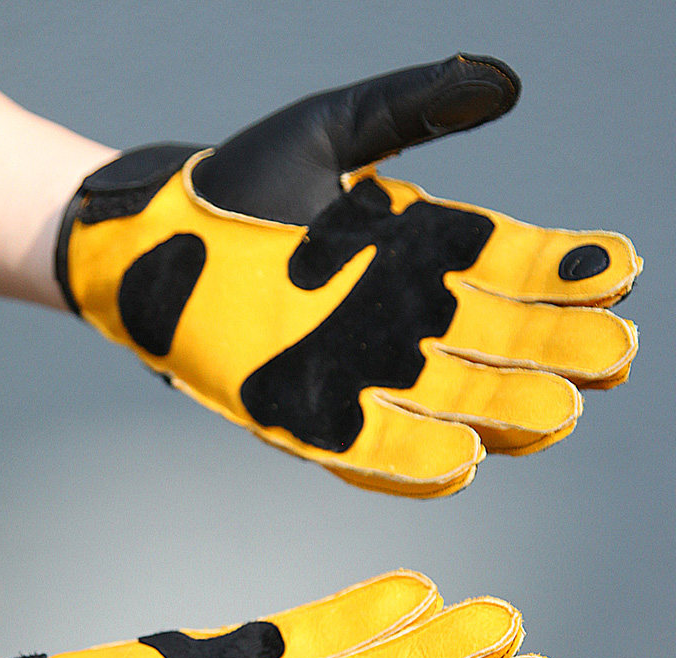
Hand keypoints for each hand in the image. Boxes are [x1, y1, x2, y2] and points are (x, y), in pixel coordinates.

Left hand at [55, 55, 639, 496]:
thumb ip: (410, 110)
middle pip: (495, 346)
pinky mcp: (301, 416)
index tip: (620, 271)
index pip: (511, 269)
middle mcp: (396, 320)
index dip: (567, 274)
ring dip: (502, 412)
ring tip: (557, 412)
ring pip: (447, 402)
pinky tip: (460, 461)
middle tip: (610, 357)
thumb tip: (505, 80)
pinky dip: (410, 456)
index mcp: (417, 255)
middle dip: (554, 354)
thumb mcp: (329, 132)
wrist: (153, 235)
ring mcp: (353, 373)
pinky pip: (367, 445)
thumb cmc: (240, 183)